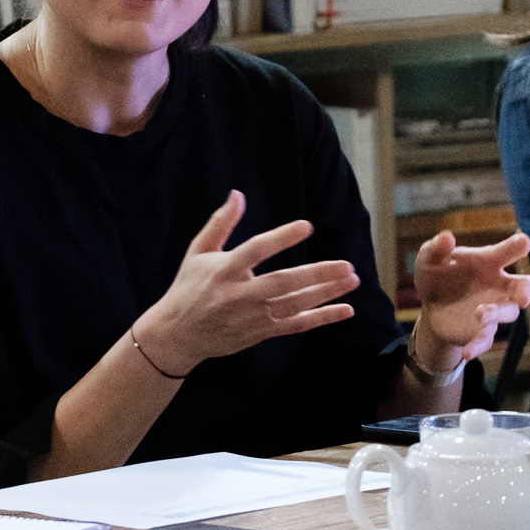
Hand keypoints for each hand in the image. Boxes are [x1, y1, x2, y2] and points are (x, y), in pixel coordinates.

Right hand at [135, 191, 359, 371]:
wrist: (178, 335)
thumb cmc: (188, 287)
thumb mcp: (198, 252)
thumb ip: (220, 224)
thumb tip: (237, 194)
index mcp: (223, 271)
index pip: (256, 251)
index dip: (282, 238)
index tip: (306, 226)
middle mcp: (239, 295)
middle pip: (283, 283)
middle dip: (317, 275)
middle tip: (347, 265)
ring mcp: (252, 317)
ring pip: (294, 305)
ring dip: (326, 293)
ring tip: (352, 280)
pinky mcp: (260, 333)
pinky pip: (296, 326)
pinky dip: (321, 318)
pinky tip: (345, 309)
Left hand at [410, 230, 529, 371]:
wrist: (431, 304)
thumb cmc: (438, 273)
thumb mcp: (430, 259)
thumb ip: (437, 248)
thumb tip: (446, 237)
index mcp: (488, 261)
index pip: (507, 252)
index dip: (517, 246)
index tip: (524, 242)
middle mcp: (498, 285)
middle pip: (524, 287)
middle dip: (527, 290)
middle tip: (523, 296)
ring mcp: (493, 309)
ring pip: (508, 313)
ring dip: (497, 314)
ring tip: (479, 313)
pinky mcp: (482, 330)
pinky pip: (486, 339)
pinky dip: (479, 345)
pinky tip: (467, 352)